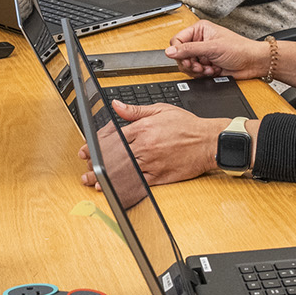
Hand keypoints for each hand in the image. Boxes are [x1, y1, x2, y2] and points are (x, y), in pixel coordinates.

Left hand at [76, 100, 226, 186]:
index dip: (96, 144)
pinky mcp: (160, 176)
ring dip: (106, 177)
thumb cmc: (188, 126)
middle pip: (114, 156)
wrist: (209, 141)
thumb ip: (135, 110)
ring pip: (124, 171)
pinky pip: (139, 183)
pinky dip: (125, 187)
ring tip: (93, 181)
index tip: (86, 149)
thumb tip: (116, 105)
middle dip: (97, 162)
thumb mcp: (161, 110)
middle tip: (85, 167)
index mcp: (144, 129)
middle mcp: (146, 146)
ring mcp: (152, 163)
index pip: (113, 137)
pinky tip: (114, 189)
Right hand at [165, 21, 262, 77]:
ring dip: (197, 70)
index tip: (185, 59)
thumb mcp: (212, 47)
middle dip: (190, 63)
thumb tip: (170, 51)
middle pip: (180, 55)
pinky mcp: (206, 65)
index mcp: (199, 30)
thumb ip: (189, 49)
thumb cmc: (240, 49)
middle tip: (198, 66)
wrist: (253, 63)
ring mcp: (202, 54)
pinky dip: (203, 74)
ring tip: (209, 68)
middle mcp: (199, 41)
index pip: (177, 40)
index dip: (178, 52)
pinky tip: (213, 71)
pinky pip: (195, 73)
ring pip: (187, 65)